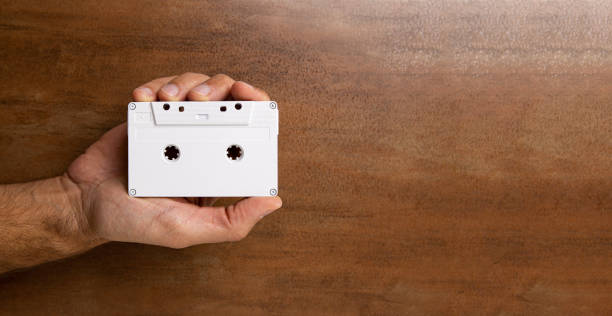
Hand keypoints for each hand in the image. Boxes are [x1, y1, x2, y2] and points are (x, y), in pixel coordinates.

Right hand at [66, 73, 281, 247]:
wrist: (84, 204)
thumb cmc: (137, 222)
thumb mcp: (188, 230)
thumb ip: (231, 221)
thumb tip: (273, 201)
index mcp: (218, 168)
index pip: (250, 131)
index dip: (257, 110)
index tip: (254, 101)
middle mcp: (202, 143)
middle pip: (226, 98)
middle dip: (222, 89)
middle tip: (204, 96)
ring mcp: (175, 126)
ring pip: (196, 86)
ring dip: (187, 84)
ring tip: (169, 99)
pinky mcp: (149, 114)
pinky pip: (160, 87)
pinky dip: (155, 86)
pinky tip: (144, 97)